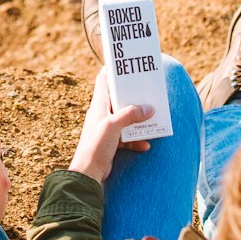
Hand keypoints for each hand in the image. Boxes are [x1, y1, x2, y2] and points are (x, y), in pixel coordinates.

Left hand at [69, 71, 152, 185]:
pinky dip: (137, 140)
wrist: (88, 173)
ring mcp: (107, 128)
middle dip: (134, 97)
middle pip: (119, 99)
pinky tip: (145, 144)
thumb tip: (148, 108)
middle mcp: (102, 114)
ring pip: (126, 118)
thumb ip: (130, 115)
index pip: (103, 81)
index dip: (112, 71)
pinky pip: (128, 137)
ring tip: (152, 118)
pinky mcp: (112, 142)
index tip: (126, 65)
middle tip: (149, 92)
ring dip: (138, 119)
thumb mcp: (113, 127)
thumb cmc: (95, 146)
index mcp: (99, 105)